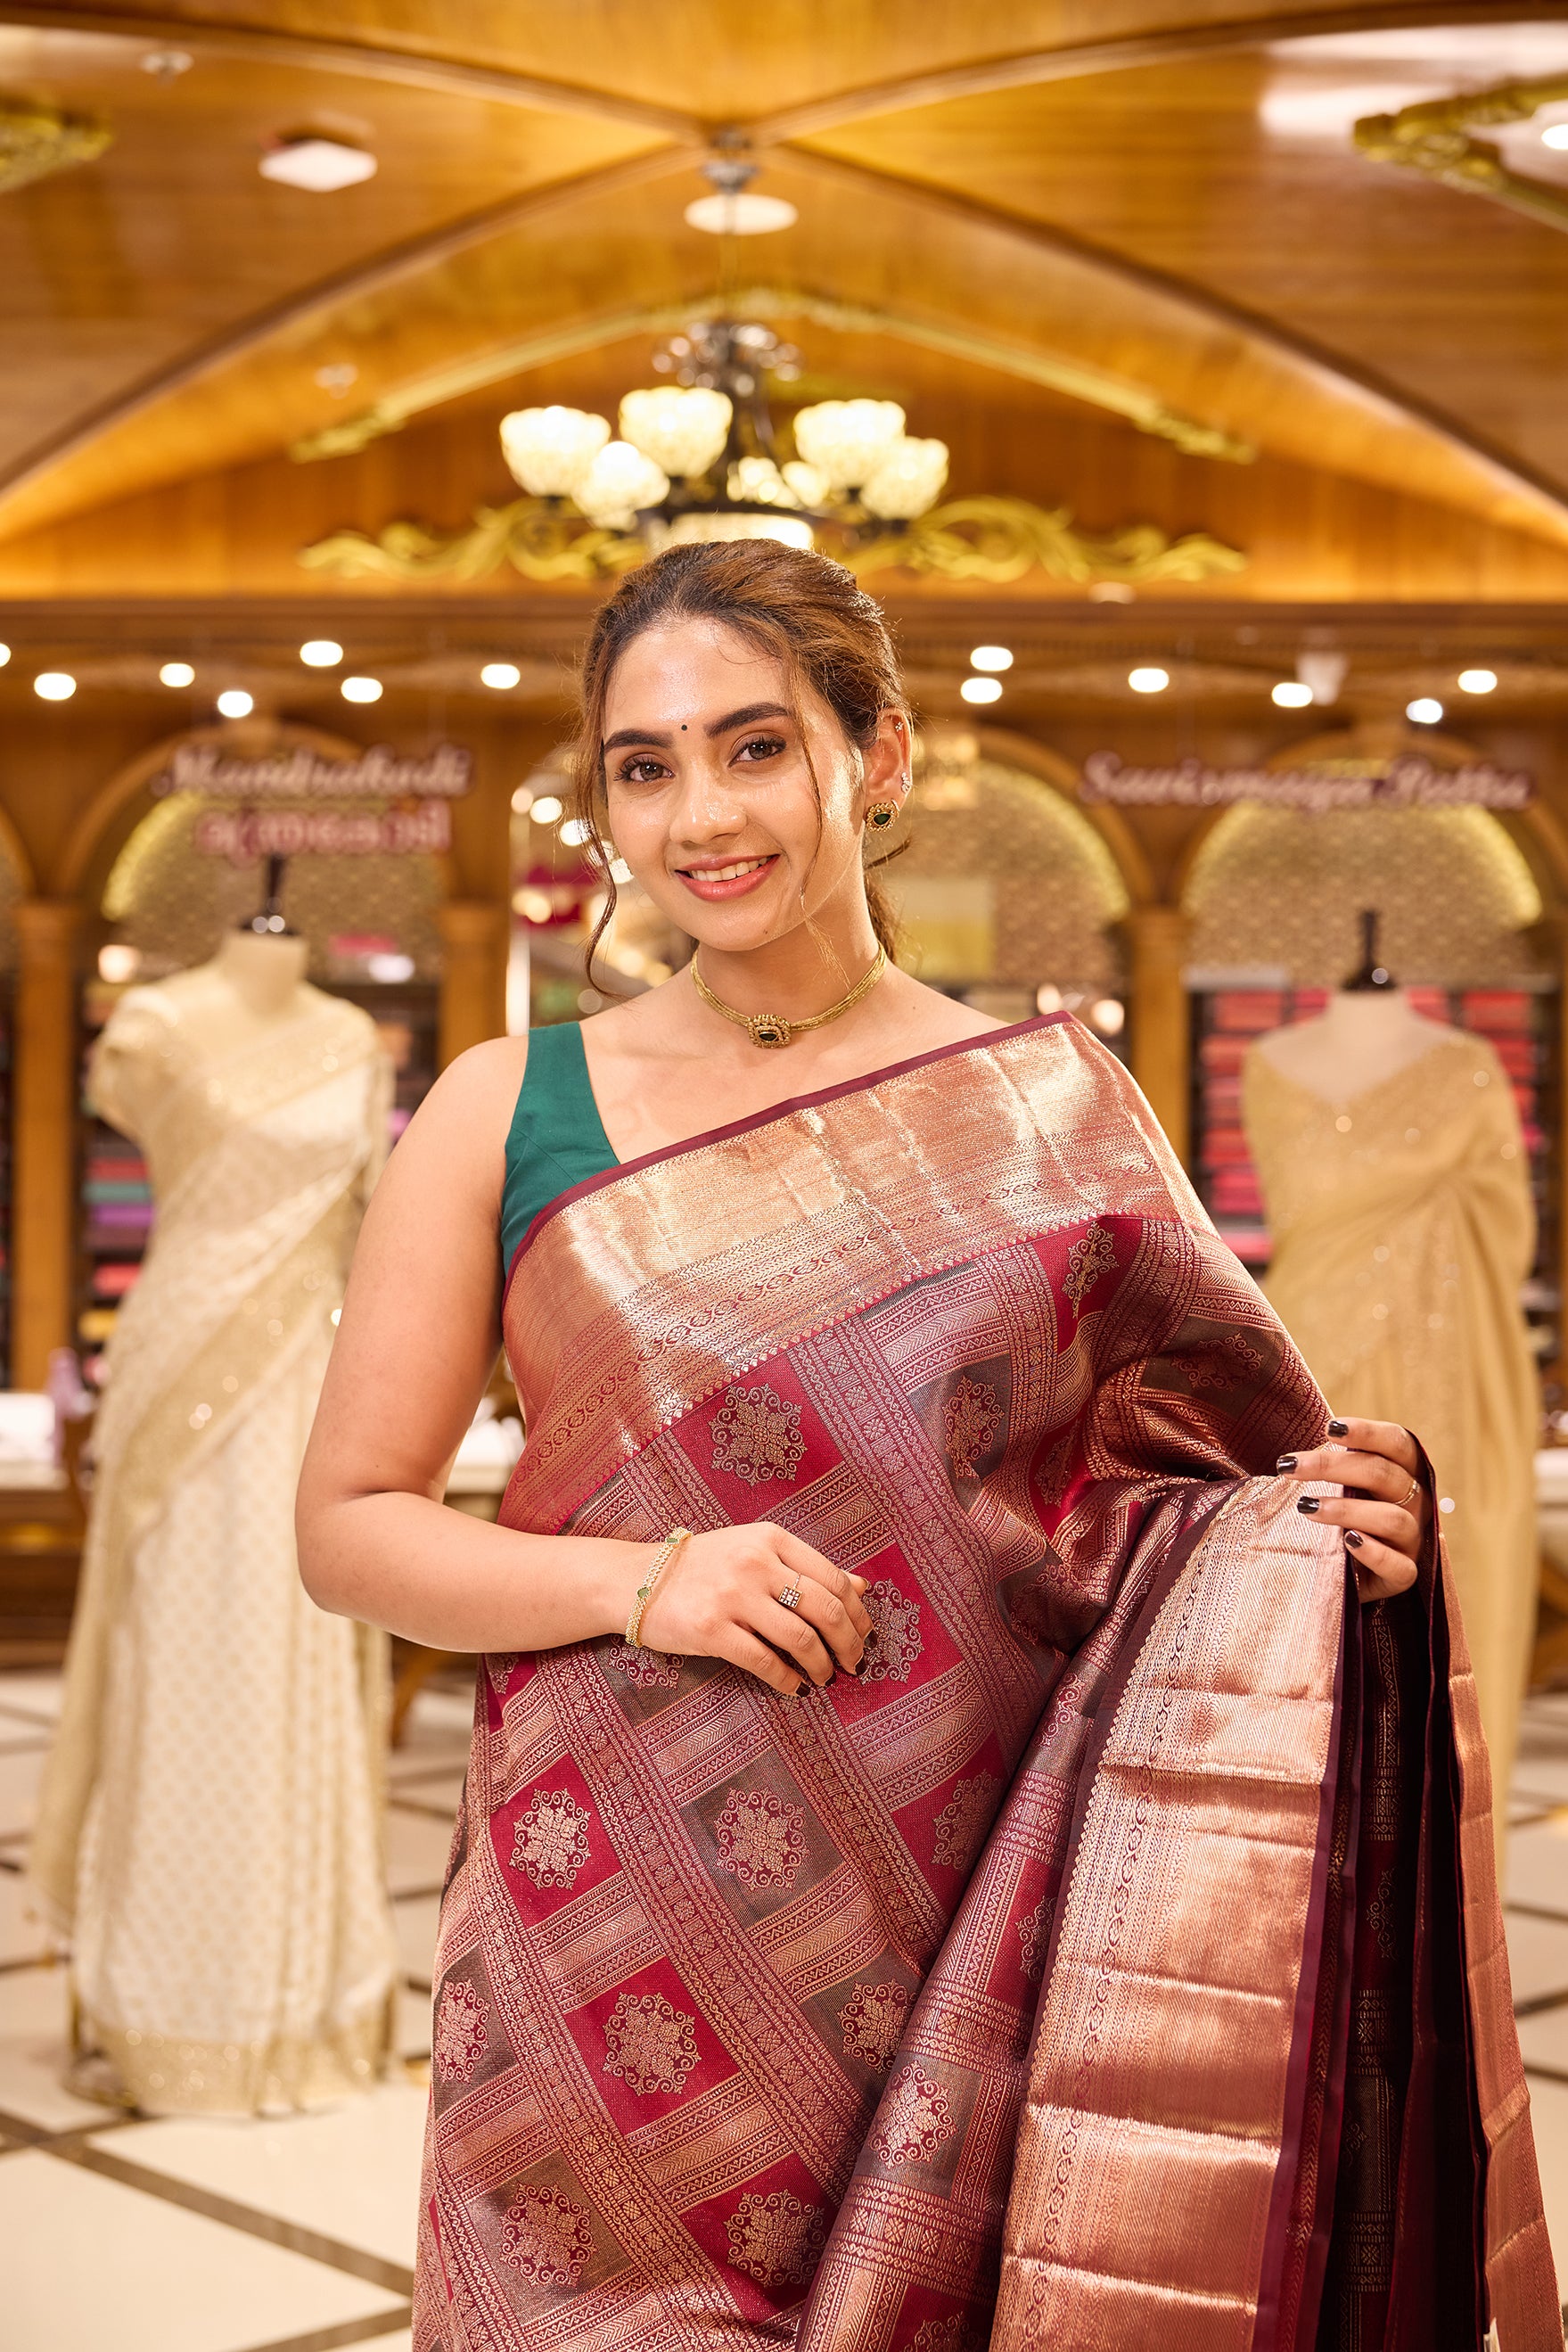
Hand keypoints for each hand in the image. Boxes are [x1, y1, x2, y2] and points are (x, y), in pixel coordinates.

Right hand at [635, 1523, 872, 1695]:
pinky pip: (765, 1662)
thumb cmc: (703, 1566)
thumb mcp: (755, 1551)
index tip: (863, 1634)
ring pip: (800, 1639)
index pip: (833, 1578)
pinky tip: (794, 1687)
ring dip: (822, 1665)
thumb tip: (861, 1586)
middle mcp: (754, 1563)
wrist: (636, 1579)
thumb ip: (806, 1567)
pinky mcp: (711, 1630)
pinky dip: (788, 1680)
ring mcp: (732, 1596)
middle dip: (848, 1643)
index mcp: (770, 1538)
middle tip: (853, 1663)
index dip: (857, 1613)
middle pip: (824, 1608)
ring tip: (826, 1677)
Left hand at [1275, 1417, 1426, 1602]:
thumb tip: (1292, 1455)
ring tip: (1306, 1507)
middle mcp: (1416, 1503)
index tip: (1329, 1428)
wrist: (1348, 1575)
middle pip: (1385, 1475)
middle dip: (1332, 1467)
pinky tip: (1347, 1542)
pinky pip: (1399, 1566)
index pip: (1398, 1443)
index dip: (1368, 1433)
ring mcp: (1412, 1541)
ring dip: (1346, 1510)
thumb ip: (1332, 1468)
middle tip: (1289, 1466)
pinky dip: (1374, 1553)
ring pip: (1392, 1519)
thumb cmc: (1340, 1519)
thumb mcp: (1340, 1488)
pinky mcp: (1404, 1575)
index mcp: (1403, 1473)